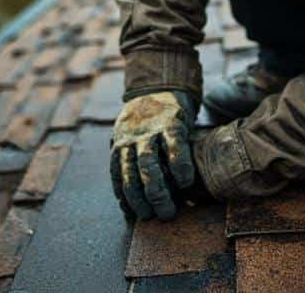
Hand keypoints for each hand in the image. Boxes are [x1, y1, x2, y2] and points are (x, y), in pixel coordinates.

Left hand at [109, 90, 196, 220]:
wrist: (159, 87)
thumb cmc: (146, 124)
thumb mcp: (130, 139)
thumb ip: (129, 163)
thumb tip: (128, 201)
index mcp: (119, 146)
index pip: (118, 178)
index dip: (126, 200)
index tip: (136, 218)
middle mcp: (131, 140)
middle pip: (132, 175)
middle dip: (142, 202)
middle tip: (157, 218)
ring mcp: (150, 131)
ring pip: (149, 165)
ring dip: (158, 191)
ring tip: (170, 210)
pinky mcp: (170, 123)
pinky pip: (174, 148)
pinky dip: (179, 167)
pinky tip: (186, 183)